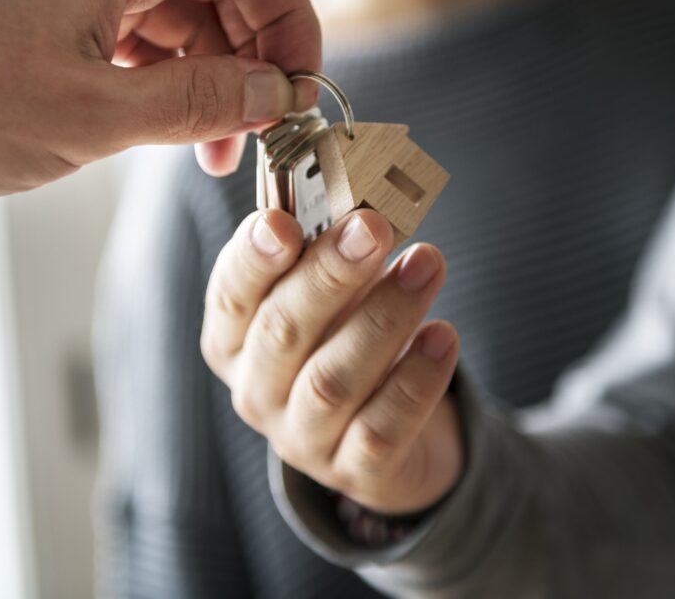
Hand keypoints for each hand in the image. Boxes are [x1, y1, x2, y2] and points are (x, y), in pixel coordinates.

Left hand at [0, 0, 320, 200]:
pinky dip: (168, 84)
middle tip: (265, 131)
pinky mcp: (60, 15)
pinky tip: (176, 133)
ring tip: (218, 150)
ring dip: (211, 83)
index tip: (302, 89)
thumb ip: (199, 103)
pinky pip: (141, 41)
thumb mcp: (96, 115)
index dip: (291, 23)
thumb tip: (272, 96)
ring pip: (182, 21)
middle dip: (252, 62)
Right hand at [201, 209, 462, 513]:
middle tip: (373, 227)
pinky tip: (443, 335)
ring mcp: (301, 437)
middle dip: (329, 275)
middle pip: (282, 332)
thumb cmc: (344, 340)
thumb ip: (331, 252)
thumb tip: (364, 203)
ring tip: (427, 263)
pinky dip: (415, 379)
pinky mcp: (353, 471)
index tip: (282, 222)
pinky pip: (382, 428)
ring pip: (333, 380)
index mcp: (234, 338)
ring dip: (383, 317)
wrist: (383, 433)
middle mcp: (256, 390)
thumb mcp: (327, 295)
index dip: (252, 258)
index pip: (231, 295)